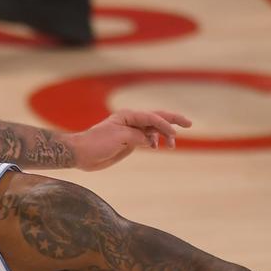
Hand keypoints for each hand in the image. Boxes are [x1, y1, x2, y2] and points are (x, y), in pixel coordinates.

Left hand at [69, 109, 191, 170]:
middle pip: (156, 118)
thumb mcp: (120, 138)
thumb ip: (138, 137)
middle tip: (189, 123)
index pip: (152, 118)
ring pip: (153, 129)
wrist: (82, 154)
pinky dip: (155, 141)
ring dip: (164, 135)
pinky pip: (147, 139)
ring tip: (171, 145)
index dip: (165, 125)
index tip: (174, 135)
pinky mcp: (129, 142)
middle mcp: (131, 121)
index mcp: (128, 116)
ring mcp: (131, 131)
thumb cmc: (97, 143)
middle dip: (173, 120)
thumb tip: (150, 140)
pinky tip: (158, 147)